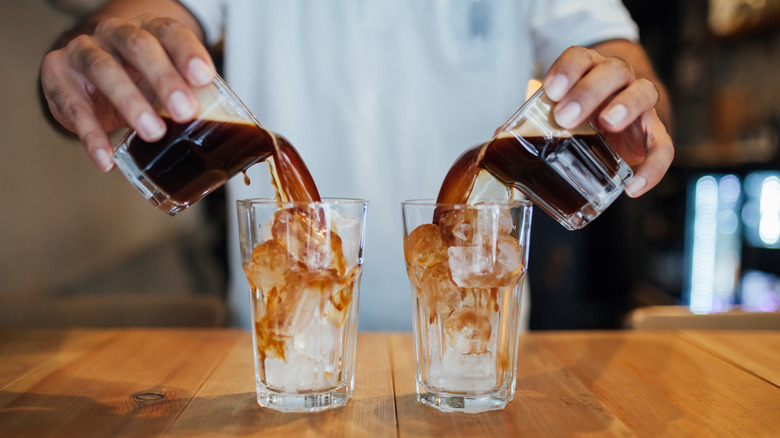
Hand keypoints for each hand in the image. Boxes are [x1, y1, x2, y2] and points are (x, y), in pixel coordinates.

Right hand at [40, 14, 215, 171]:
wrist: (84, 80)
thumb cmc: (134, 81)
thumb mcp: (162, 85)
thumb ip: (188, 99)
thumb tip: (225, 135)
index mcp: (149, 32)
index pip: (170, 33)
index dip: (188, 53)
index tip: (204, 77)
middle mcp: (116, 35)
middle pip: (140, 46)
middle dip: (164, 79)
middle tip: (184, 111)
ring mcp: (84, 51)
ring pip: (105, 68)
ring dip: (131, 102)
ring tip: (152, 133)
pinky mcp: (58, 75)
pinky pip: (74, 106)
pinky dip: (92, 136)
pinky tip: (106, 158)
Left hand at [542, 44, 673, 197]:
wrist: (616, 118)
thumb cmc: (579, 114)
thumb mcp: (555, 113)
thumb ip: (532, 121)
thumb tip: (500, 139)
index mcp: (589, 70)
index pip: (581, 58)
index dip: (567, 70)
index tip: (551, 90)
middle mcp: (619, 81)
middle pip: (612, 72)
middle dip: (589, 91)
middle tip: (566, 116)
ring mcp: (640, 105)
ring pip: (643, 93)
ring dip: (625, 106)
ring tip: (607, 123)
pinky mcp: (654, 135)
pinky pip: (663, 148)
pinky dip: (653, 167)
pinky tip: (633, 187)